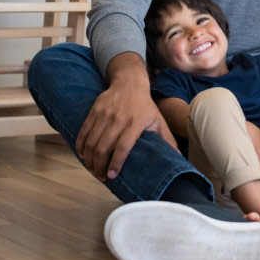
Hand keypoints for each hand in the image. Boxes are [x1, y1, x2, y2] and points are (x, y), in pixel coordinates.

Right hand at [75, 53, 178, 180]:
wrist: (130, 83)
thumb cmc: (145, 106)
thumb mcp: (159, 121)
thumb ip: (167, 140)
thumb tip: (178, 157)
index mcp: (136, 123)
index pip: (123, 147)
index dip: (116, 163)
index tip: (112, 176)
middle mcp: (119, 119)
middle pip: (103, 148)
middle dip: (99, 166)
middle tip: (101, 177)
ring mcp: (105, 114)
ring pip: (91, 142)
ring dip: (89, 159)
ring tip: (92, 169)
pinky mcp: (94, 111)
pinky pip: (83, 132)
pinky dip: (81, 146)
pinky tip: (84, 155)